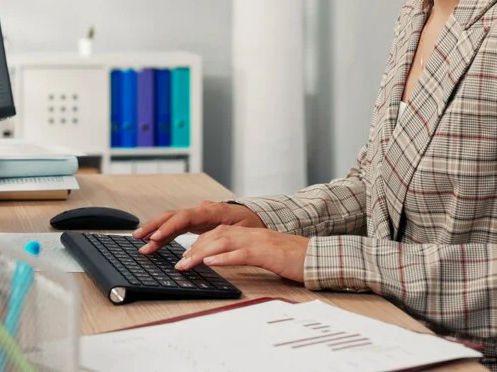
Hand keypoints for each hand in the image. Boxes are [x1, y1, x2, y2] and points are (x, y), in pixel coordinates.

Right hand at [133, 200, 263, 253]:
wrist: (256, 217)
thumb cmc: (251, 224)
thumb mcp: (242, 231)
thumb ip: (223, 235)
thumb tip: (205, 245)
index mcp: (211, 211)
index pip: (184, 217)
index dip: (168, 228)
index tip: (155, 238)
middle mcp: (200, 210)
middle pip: (171, 216)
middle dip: (153, 226)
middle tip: (138, 238)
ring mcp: (196, 215)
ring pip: (170, 220)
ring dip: (154, 229)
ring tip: (139, 240)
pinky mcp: (195, 222)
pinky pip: (175, 226)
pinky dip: (163, 233)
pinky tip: (153, 241)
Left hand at [175, 226, 309, 282]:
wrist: (318, 258)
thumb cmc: (293, 259)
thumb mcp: (265, 254)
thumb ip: (245, 253)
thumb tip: (222, 259)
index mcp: (250, 233)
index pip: (218, 233)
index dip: (198, 242)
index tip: (184, 255)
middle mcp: (251, 234)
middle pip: (216, 234)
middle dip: (194, 247)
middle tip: (179, 262)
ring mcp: (259, 241)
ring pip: (224, 241)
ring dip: (202, 252)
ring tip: (187, 263)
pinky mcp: (268, 253)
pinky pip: (243, 253)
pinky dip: (225, 257)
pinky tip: (211, 262)